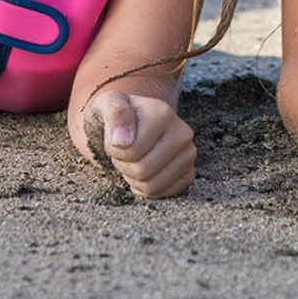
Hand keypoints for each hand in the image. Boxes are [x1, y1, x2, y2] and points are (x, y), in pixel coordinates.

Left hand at [79, 91, 195, 200]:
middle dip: (124, 165)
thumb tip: (122, 139)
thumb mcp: (108, 104)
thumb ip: (113, 113)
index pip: (131, 151)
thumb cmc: (120, 116)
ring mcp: (188, 154)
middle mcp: (182, 133)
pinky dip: (147, 189)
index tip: (115, 138)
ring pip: (152, 186)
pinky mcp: (188, 173)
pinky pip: (162, 194)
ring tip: (134, 159)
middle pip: (143, 171)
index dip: (115, 150)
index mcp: (164, 114)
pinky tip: (145, 170)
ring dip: (134, 178)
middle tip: (125, 151)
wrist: (134, 123)